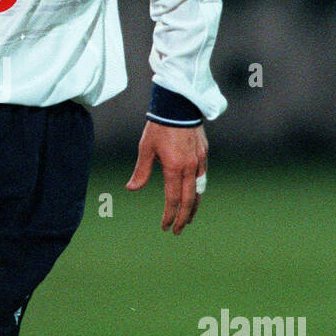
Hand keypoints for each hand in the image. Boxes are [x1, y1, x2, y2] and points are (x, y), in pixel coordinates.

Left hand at [126, 120, 207, 235]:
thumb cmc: (159, 126)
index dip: (169, 215)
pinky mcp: (204, 154)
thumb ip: (141, 171)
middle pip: (189, 200)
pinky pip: (202, 178)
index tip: (164, 226)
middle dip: (183, 218)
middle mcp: (190, 167)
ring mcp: (199, 161)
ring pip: (199, 191)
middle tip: (178, 231)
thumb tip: (131, 188)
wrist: (179, 105)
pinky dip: (198, 191)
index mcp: (174, 167)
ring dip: (193, 207)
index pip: (173, 199)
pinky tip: (194, 196)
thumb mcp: (145, 148)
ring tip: (189, 219)